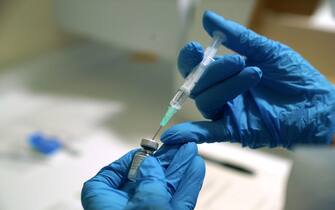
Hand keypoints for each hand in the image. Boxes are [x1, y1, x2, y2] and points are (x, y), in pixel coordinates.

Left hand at [81, 142, 204, 209]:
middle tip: (176, 145)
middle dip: (163, 161)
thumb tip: (148, 164)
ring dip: (179, 168)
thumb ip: (148, 178)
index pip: (109, 177)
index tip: (143, 151)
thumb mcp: (143, 202)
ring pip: (165, 187)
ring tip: (190, 150)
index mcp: (106, 204)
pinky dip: (188, 184)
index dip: (127, 161)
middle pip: (144, 178)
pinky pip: (178, 200)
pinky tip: (195, 167)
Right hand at [161, 11, 334, 147]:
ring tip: (254, 74)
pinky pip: (208, 133)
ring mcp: (227, 111)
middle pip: (197, 84)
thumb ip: (237, 37)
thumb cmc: (294, 76)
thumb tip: (208, 18)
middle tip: (240, 61)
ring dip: (226, 86)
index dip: (190, 59)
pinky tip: (174, 136)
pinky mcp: (235, 129)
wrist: (317, 104)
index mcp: (225, 73)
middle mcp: (221, 92)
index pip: (195, 67)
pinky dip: (190, 134)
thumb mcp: (267, 50)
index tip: (198, 48)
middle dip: (214, 71)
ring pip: (206, 101)